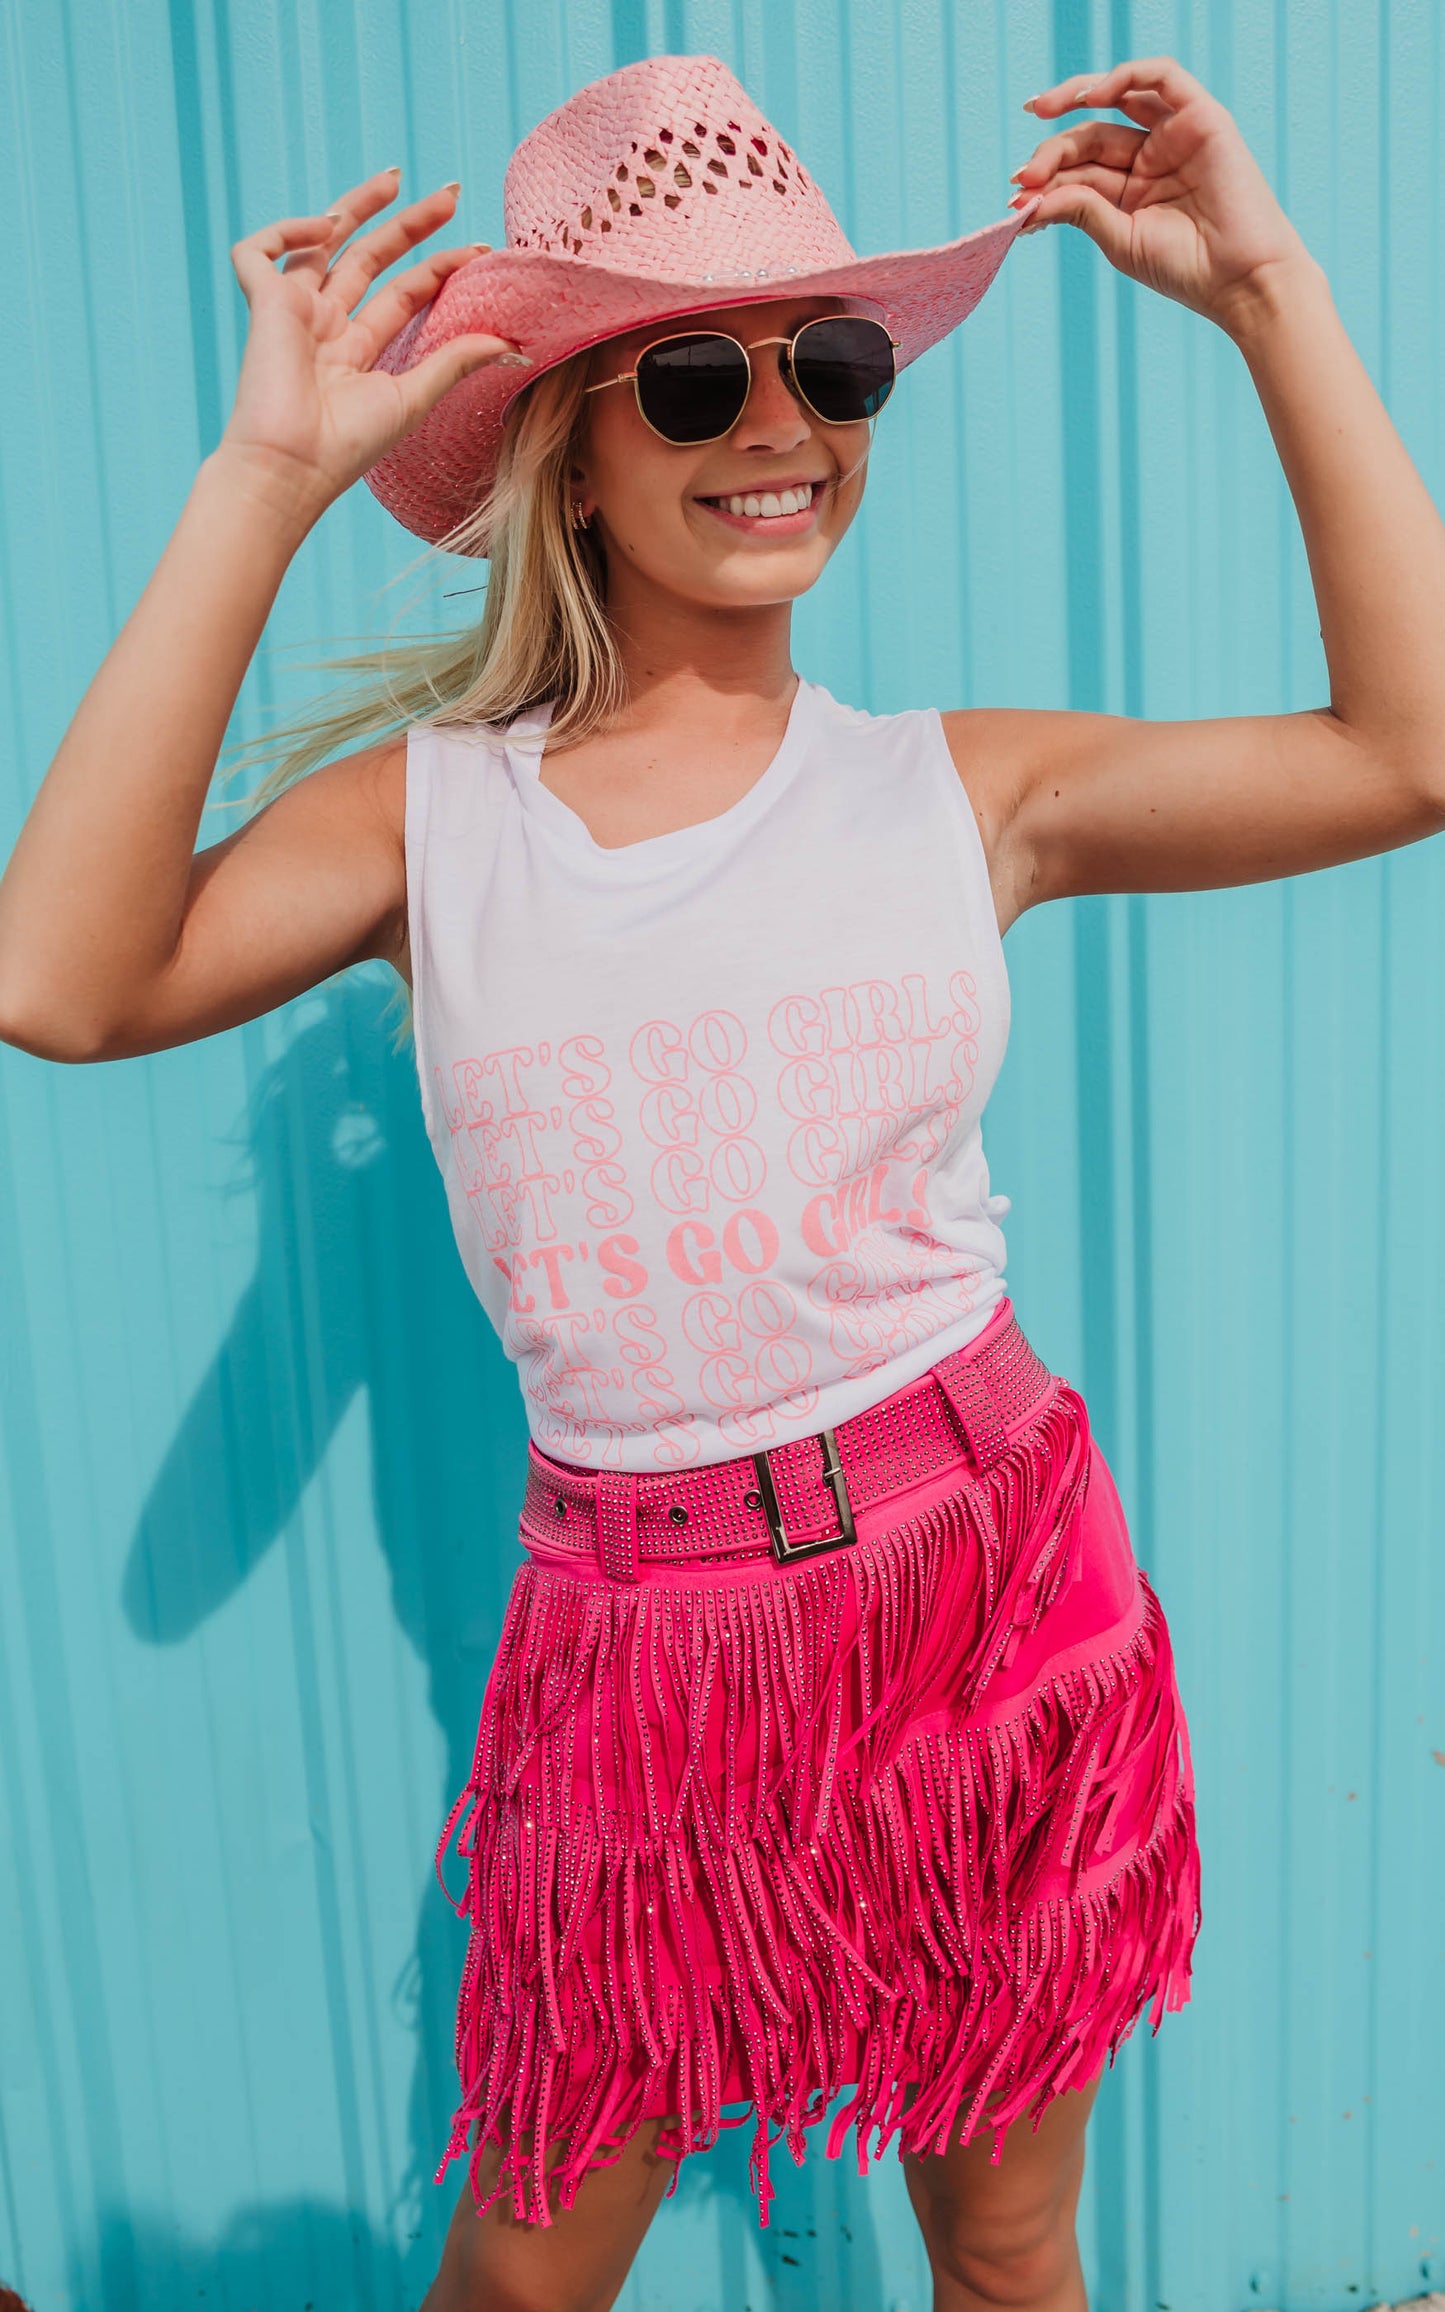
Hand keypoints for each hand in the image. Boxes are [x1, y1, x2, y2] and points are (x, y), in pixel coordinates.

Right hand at [215, 169, 522, 517]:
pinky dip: (289, 228)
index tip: (478, 248)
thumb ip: (455, 362)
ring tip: (396, 179)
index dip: (438, 267)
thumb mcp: (413, 398)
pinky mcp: (262, 305)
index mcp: (358, 352)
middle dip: (408, 224)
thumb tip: (510, 342)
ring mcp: (292, 312)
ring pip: (321, 241)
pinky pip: (258, 251)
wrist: (292, 467)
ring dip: (357, 206)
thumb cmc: (346, 447)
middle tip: (450, 193)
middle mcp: (325, 327)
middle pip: (369, 259)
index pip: (403, 294)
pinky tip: (327, 227)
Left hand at [1008, 57, 1317, 329]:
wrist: (1241, 279)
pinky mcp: (1201, 117)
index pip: (1079, 171)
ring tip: (1041, 111)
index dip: (1044, 177)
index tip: (1014, 197)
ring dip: (1075, 96)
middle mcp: (1151, 158)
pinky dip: (1124, 76)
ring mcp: (1175, 135)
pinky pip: (1160, 77)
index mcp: (1130, 191)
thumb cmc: (1186, 269)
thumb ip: (1080, 209)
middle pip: (1090, 137)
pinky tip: (1088, 95)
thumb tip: (1027, 196)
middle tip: (1024, 175)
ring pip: (1118, 97)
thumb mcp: (1120, 239)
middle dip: (1052, 151)